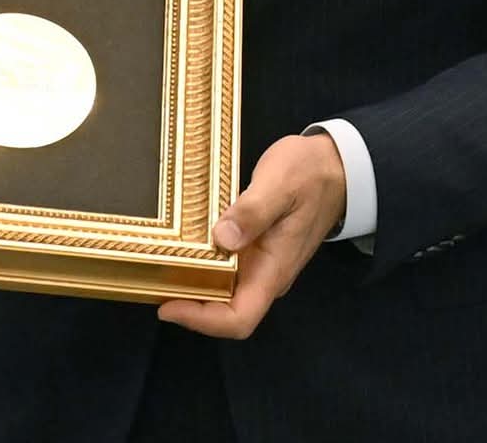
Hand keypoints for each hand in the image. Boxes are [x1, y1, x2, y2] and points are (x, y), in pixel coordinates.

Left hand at [157, 132, 346, 339]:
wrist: (335, 166)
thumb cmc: (309, 174)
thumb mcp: (280, 184)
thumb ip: (253, 212)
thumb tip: (222, 240)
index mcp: (274, 269)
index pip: (239, 318)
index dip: (202, 320)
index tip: (167, 305)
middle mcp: (266, 276)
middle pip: (225, 312)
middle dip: (188, 306)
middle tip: (150, 283)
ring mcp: (260, 264)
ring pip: (222, 293)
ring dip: (191, 288)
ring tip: (156, 269)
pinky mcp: (254, 250)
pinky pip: (224, 271)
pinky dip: (200, 267)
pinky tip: (178, 249)